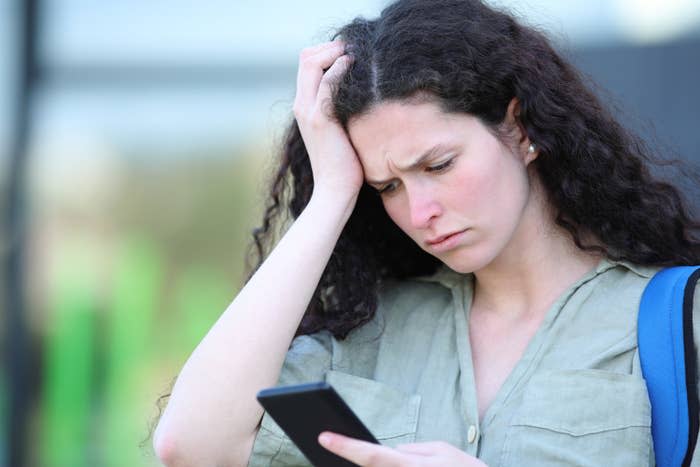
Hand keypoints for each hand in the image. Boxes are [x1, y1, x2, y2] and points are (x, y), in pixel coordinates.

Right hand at [293, 40, 363, 202]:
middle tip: (352, 47)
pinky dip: (341, 68)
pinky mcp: (321, 119)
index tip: (347, 52)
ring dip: (335, 52)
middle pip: (306, 57)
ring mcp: (308, 111)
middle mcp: (301, 105)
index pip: (306, 65)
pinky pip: (328, 82)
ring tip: (355, 53)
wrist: (334, 190)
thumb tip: (358, 97)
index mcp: (303, 107)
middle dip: (330, 46)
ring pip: (312, 63)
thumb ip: (340, 112)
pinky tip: (355, 66)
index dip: (325, 52)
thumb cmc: (342, 165)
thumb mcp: (339, 132)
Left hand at [318, 432, 488, 466]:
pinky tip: (354, 460)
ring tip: (335, 450)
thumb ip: (412, 450)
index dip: (346, 446)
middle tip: (321, 441)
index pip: (371, 456)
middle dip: (345, 458)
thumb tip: (389, 452)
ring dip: (359, 464)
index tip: (324, 436)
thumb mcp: (442, 450)